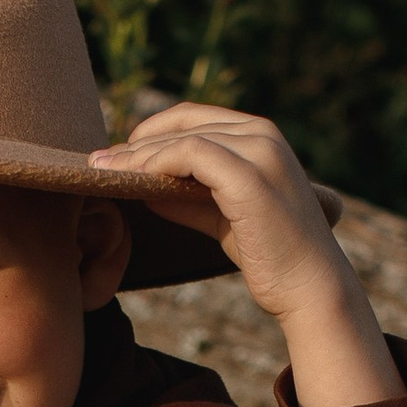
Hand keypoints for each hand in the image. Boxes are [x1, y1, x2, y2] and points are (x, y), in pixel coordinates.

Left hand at [92, 103, 400, 406]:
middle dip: (135, 141)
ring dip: (137, 154)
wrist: (310, 288)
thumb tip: (143, 186)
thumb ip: (188, 197)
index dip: (150, 132)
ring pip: (181, 137)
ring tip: (102, 172)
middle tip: (96, 162)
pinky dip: (154, 165)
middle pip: (183, 122)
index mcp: (262, 136)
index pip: (193, 118)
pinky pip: (188, 155)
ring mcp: (260, 151)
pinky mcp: (249, 175)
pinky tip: (132, 183)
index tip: (116, 156)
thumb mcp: (223, 217)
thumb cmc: (271, 256)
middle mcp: (264, 134)